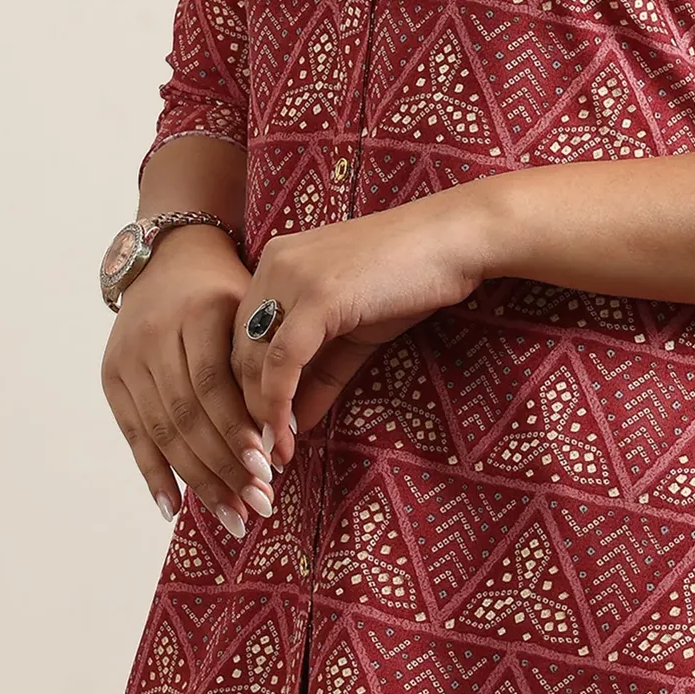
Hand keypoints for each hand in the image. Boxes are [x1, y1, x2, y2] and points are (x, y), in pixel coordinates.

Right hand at [100, 225, 275, 538]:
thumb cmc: (229, 289)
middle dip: (224, 467)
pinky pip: (133, 433)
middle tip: (257, 507)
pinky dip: (154, 473)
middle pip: (188, 415)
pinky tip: (174, 508)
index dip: (237, 429)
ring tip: (231, 516)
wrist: (171, 255)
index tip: (268, 469)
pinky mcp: (111, 376)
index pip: (214, 384)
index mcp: (197, 313)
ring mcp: (127, 357)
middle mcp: (154, 335)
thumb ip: (264, 361)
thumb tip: (282, 435)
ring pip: (163, 430)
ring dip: (197, 481)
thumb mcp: (252, 306)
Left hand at [232, 187, 495, 467]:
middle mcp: (273, 264)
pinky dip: (279, 402)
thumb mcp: (355, 332)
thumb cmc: (412, 279)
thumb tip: (294, 425)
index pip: (240, 336)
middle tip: (264, 454)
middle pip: (238, 351)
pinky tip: (289, 433)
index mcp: (276, 263)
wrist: (456, 240)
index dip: (246, 388)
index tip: (261, 430)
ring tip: (277, 453)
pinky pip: (283, 360)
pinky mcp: (318, 296)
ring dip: (261, 413)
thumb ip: (320, 373)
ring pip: (253, 359)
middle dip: (247, 408)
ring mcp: (293, 277)